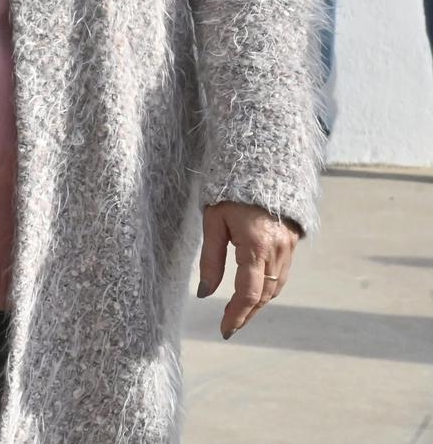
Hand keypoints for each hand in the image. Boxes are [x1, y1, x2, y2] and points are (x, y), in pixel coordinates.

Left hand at [198, 201, 299, 339]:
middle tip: (228, 327)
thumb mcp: (212, 222)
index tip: (224, 329)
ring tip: (238, 314)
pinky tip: (254, 294)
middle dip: (246, 314)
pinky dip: (268, 289)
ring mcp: (288, 248)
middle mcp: (276, 250)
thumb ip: (210, 259)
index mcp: (255, 245)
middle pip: (264, 295)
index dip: (237, 314)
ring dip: (258, 304)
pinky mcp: (292, 244)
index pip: (248, 292)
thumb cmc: (229, 193)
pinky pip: (281, 275)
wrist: (261, 168)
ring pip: (275, 287)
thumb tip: (205, 293)